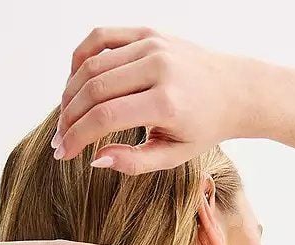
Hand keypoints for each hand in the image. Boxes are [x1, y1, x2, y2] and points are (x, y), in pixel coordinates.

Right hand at [52, 28, 245, 173]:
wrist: (235, 89)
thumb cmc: (203, 128)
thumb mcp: (173, 156)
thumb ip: (134, 162)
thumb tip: (94, 159)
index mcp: (165, 102)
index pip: (105, 117)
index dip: (77, 136)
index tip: (62, 154)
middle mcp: (158, 67)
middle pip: (94, 89)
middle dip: (68, 117)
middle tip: (59, 139)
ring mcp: (152, 45)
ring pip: (92, 64)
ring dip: (70, 92)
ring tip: (65, 117)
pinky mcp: (148, 32)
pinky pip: (102, 37)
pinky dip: (81, 58)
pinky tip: (75, 81)